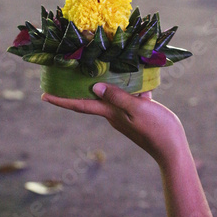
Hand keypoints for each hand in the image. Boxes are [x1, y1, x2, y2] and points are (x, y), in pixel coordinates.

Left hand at [42, 82, 186, 167]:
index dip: (61, 101)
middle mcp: (113, 114)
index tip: (43, 96)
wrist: (173, 150)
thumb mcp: (137, 110)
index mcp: (110, 113)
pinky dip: (130, 85)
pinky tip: (137, 74)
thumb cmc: (156, 129)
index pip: (80, 105)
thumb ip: (117, 97)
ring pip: (111, 94)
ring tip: (101, 66)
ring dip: (106, 82)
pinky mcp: (137, 113)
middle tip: (66, 74)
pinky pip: (128, 95)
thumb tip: (95, 87)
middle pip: (92, 98)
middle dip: (78, 88)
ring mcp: (125, 114)